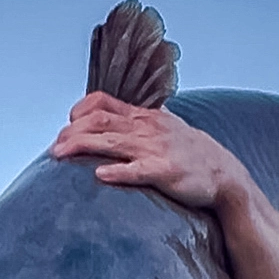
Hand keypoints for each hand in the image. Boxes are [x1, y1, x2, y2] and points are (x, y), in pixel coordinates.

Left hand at [51, 91, 251, 212]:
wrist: (225, 175)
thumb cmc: (192, 155)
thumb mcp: (166, 128)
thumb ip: (140, 121)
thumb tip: (115, 116)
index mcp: (144, 117)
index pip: (104, 102)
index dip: (81, 111)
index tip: (67, 123)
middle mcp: (146, 128)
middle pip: (100, 122)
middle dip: (72, 132)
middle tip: (54, 146)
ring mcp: (155, 149)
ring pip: (112, 142)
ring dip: (83, 146)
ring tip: (60, 154)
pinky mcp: (164, 172)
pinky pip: (137, 170)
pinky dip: (118, 172)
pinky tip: (100, 175)